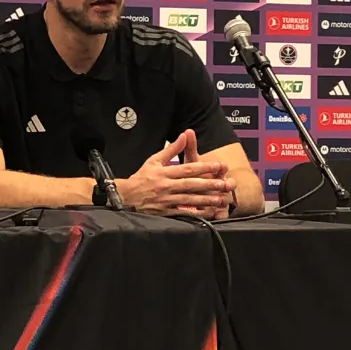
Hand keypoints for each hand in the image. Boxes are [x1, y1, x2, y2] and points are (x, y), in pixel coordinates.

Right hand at [119, 132, 234, 216]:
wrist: (125, 196)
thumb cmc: (141, 177)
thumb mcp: (154, 160)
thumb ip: (171, 149)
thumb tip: (184, 136)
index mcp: (163, 172)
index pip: (186, 168)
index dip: (203, 167)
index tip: (218, 166)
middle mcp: (165, 186)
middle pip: (190, 184)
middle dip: (208, 184)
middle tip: (224, 184)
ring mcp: (165, 200)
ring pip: (188, 200)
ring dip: (205, 200)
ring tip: (220, 199)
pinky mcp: (164, 212)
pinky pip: (182, 213)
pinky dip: (195, 213)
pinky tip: (207, 213)